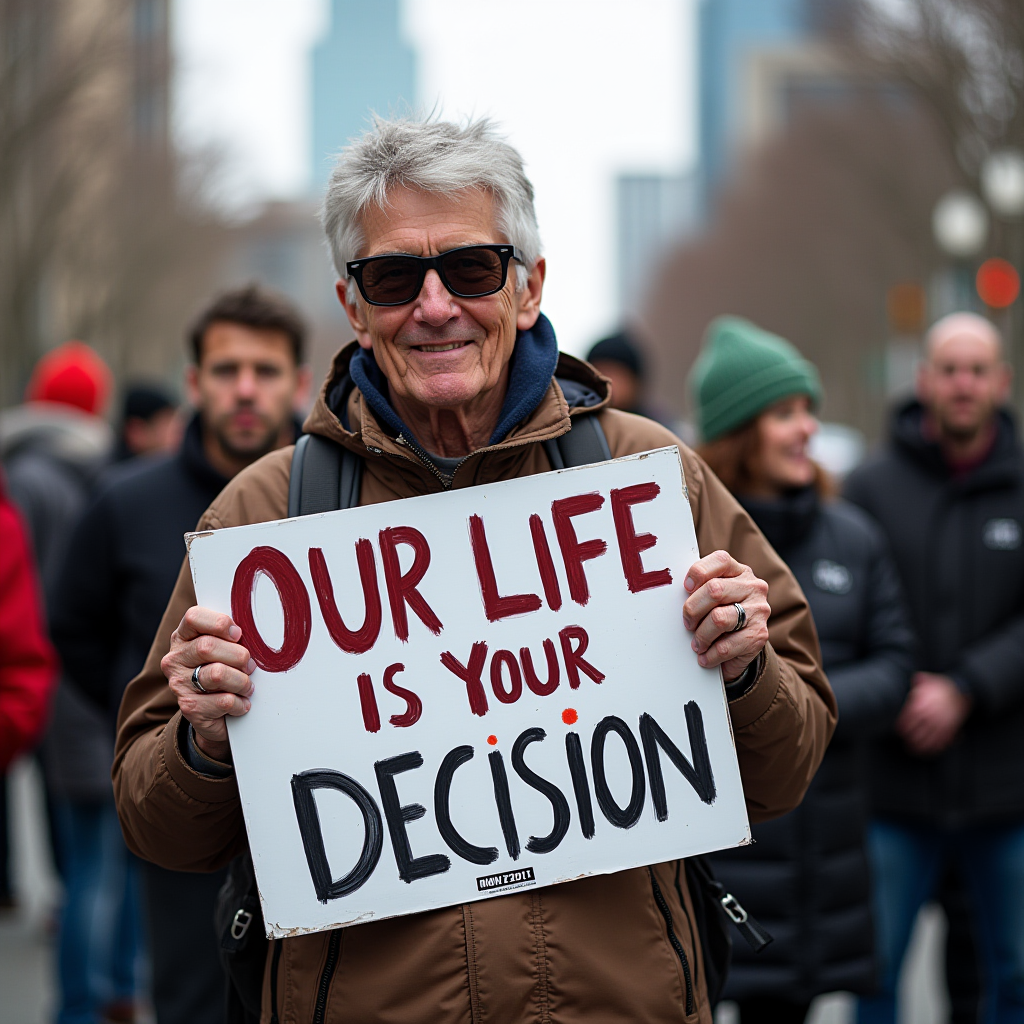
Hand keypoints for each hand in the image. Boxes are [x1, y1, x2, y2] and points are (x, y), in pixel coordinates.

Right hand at [160, 606, 255, 761]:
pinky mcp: (190, 708)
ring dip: (242, 681)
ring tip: (246, 686)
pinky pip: (225, 701)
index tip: (238, 634)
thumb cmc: (224, 670)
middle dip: (238, 656)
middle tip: (249, 665)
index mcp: (183, 637)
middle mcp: (175, 659)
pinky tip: (241, 703)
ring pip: (217, 674)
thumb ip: (231, 635)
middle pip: (207, 646)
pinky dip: (241, 703)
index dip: (219, 623)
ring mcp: (179, 684)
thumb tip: (253, 630)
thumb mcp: (225, 648)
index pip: (193, 618)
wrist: (213, 714)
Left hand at [682, 550, 769, 681]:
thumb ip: (699, 588)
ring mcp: (758, 610)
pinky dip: (710, 655)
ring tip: (697, 644)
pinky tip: (705, 657)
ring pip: (719, 619)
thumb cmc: (721, 613)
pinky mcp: (759, 635)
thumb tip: (671, 591)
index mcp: (738, 571)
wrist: (744, 644)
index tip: (685, 588)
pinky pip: (726, 646)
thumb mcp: (712, 596)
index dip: (698, 573)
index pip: (720, 560)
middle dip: (692, 610)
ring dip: (701, 635)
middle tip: (687, 624)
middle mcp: (753, 587)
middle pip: (714, 590)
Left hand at [896, 672, 970, 755]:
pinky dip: (934, 748)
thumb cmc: (941, 685)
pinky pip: (941, 742)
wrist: (962, 690)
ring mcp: (940, 723)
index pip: (907, 720)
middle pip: (915, 731)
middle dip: (909, 738)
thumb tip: (913, 679)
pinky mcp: (950, 729)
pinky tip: (928, 751)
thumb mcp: (927, 680)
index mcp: (921, 704)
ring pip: (928, 739)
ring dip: (919, 746)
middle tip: (905, 741)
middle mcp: (930, 716)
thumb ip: (918, 681)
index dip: (902, 728)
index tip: (899, 732)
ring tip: (912, 749)